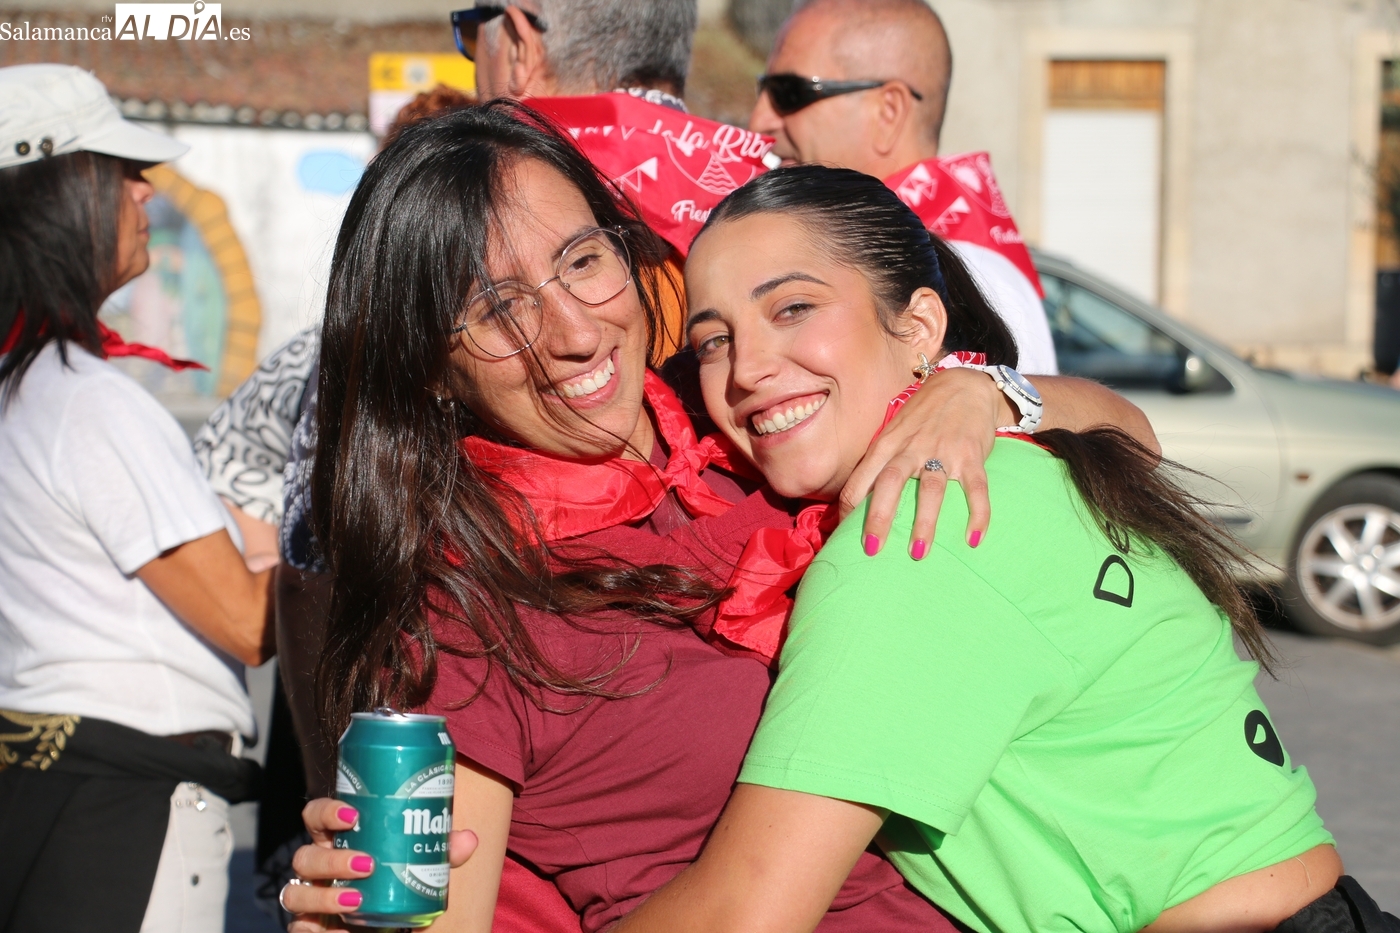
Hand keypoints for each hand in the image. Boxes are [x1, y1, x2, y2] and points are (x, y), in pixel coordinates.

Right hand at [284, 798, 479, 931]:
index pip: (316, 816)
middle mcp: (319, 867)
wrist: (396, 922)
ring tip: (356, 899)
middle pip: (304, 855)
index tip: (354, 815)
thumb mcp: (423, 864)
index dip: (326, 811)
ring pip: (295, 893)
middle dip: (332, 859)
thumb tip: (468, 839)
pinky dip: (316, 931)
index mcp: (338, 839)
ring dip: (323, 895)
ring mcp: (311, 898)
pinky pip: (300, 929)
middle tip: (367, 864)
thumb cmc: (402, 879)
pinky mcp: (311, 927)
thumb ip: (443, 852)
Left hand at [840, 368, 1008, 557]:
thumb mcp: (894, 429)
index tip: (844, 533)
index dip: (850, 505)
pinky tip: (973, 539)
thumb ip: (880, 458)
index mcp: (888, 442)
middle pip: (890, 483)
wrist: (965, 384)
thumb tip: (859, 497)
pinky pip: (975, 489)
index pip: (862, 476)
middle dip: (879, 517)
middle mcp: (912, 447)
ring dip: (924, 523)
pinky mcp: (971, 456)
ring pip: (930, 490)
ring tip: (918, 553)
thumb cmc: (923, 413)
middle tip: (872, 549)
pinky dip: (977, 515)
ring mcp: (943, 451)